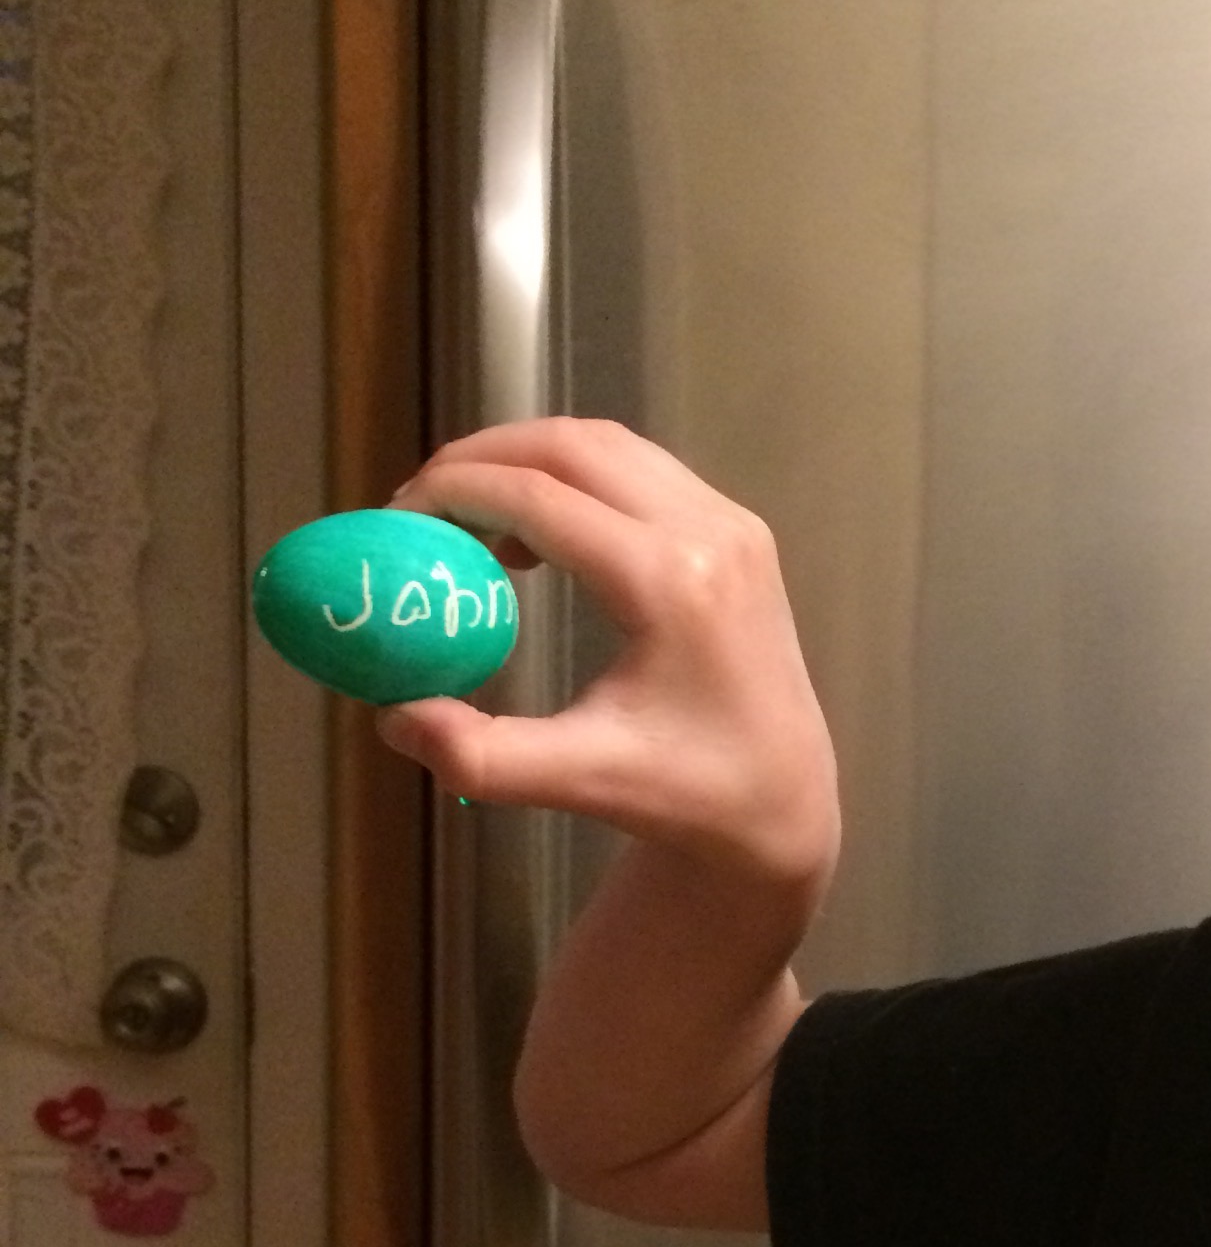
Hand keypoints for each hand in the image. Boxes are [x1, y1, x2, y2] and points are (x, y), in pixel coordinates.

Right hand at [374, 418, 840, 892]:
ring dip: (528, 461)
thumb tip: (392, 718)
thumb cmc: (686, 796)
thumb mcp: (580, 781)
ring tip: (467, 516)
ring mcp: (731, 524)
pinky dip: (574, 478)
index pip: (540, 497)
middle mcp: (709, 534)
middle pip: (571, 446)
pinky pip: (640, 470)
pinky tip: (534, 535)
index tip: (399, 519)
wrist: (782, 800)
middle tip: (420, 504)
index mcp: (670, 584)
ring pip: (608, 446)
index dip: (457, 492)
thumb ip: (479, 756)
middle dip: (482, 459)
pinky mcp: (737, 531)